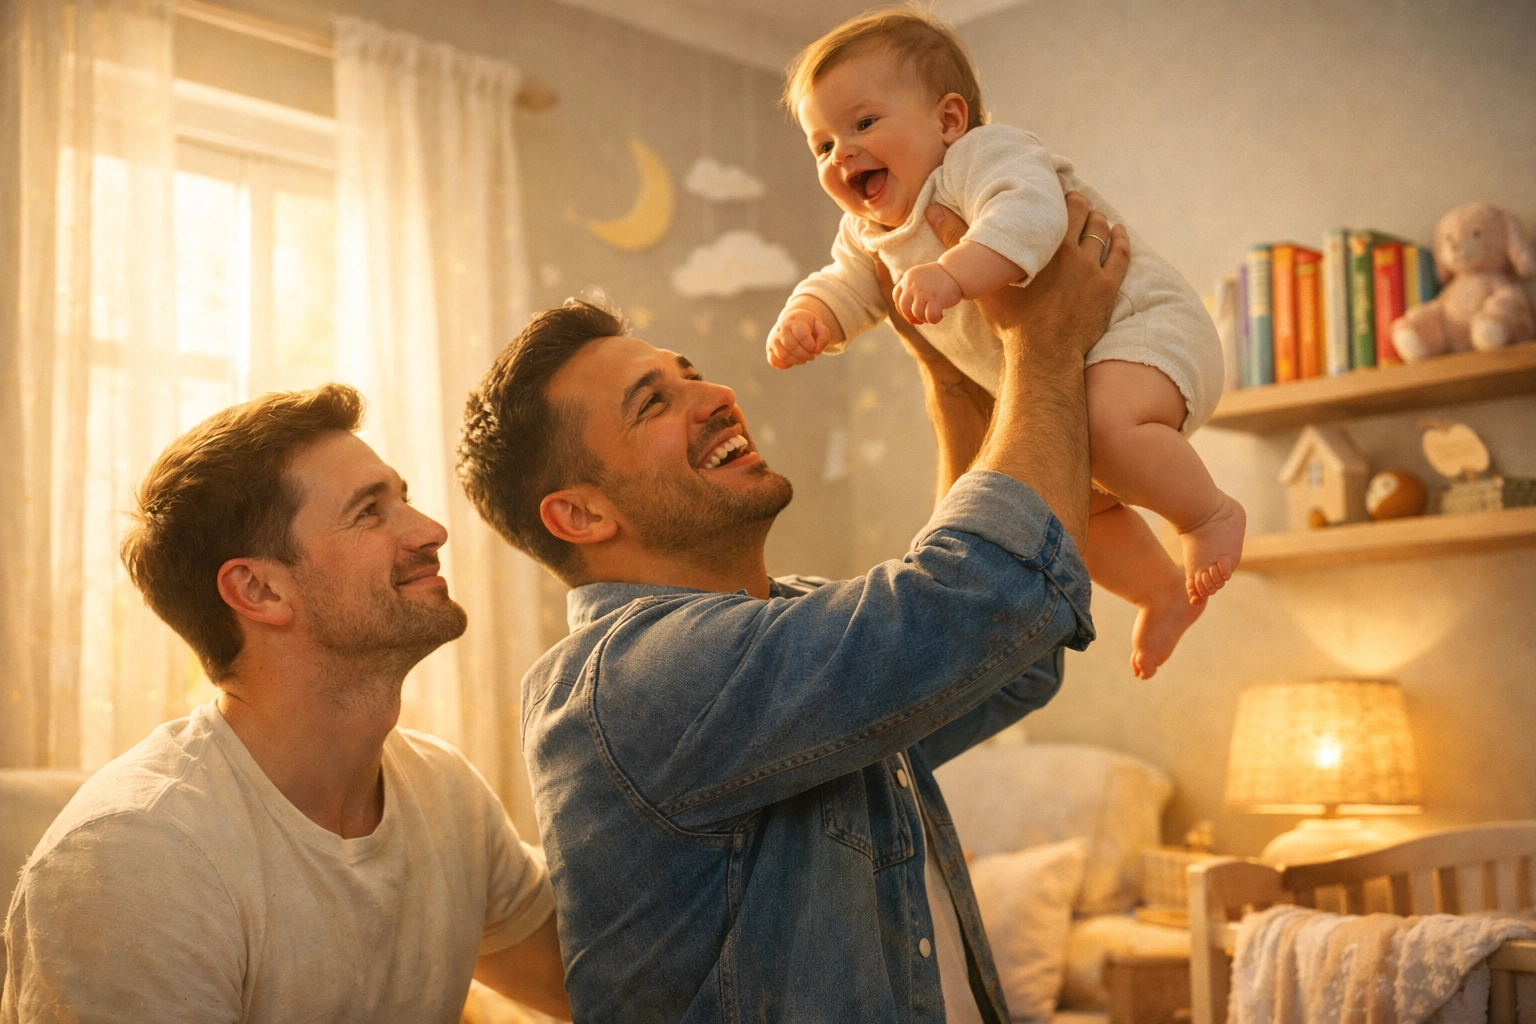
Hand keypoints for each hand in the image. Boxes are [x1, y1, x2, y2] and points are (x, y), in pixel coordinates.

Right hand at [766, 307, 833, 368]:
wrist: (791, 320)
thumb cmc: (807, 325)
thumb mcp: (819, 325)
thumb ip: (824, 336)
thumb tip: (817, 351)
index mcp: (794, 321)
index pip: (801, 335)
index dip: (810, 345)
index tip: (814, 347)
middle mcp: (780, 329)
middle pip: (791, 346)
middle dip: (805, 355)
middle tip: (811, 355)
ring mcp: (773, 340)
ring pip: (783, 355)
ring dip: (797, 361)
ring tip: (804, 358)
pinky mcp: (770, 349)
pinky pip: (773, 361)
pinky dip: (785, 365)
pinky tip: (793, 361)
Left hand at [892, 262, 962, 324]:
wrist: (957, 271)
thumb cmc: (940, 280)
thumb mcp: (921, 281)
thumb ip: (912, 294)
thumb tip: (910, 320)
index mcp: (908, 277)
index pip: (896, 296)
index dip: (901, 309)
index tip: (910, 314)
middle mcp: (913, 283)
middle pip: (904, 308)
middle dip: (911, 317)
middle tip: (921, 320)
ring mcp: (923, 291)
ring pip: (916, 314)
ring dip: (924, 318)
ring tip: (933, 315)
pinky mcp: (935, 298)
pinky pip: (929, 317)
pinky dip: (934, 320)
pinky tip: (940, 316)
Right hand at [926, 194, 1127, 358]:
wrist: (1044, 356)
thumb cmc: (1011, 321)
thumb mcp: (983, 281)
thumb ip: (957, 241)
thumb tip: (933, 210)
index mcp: (1042, 244)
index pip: (1052, 202)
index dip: (1052, 190)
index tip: (1048, 185)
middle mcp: (1071, 250)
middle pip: (1080, 211)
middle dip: (1075, 202)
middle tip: (1068, 199)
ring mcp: (1094, 269)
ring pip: (1101, 230)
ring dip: (1097, 218)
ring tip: (1091, 214)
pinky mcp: (1108, 288)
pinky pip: (1121, 254)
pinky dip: (1120, 239)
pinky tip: (1118, 231)